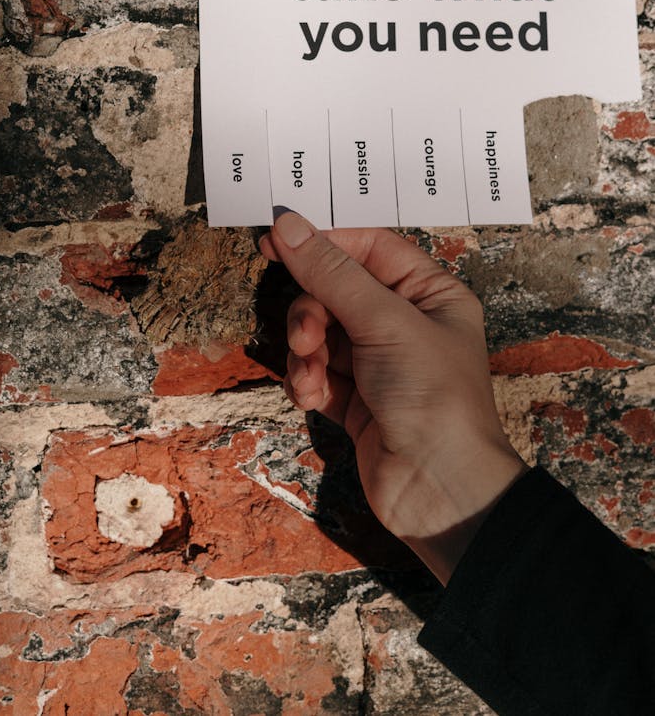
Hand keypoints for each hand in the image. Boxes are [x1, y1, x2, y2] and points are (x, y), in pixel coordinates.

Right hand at [260, 211, 525, 583]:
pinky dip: (306, 381)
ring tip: (312, 375)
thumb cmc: (433, 397)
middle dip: (312, 312)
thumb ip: (332, 274)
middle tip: (306, 336)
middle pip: (334, 290)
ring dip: (305, 350)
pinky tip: (312, 398)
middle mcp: (403, 322)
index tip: (275, 242)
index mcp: (430, 293)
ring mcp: (376, 362)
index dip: (323, 242)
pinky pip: (313, 371)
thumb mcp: (385, 323)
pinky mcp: (353, 398)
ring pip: (318, 331)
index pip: (369, 248)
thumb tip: (288, 224)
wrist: (441, 493)